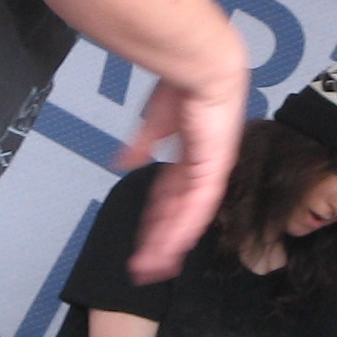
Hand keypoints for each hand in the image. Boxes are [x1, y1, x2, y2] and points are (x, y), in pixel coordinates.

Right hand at [116, 62, 246, 280]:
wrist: (202, 68)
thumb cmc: (184, 84)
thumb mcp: (153, 122)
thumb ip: (140, 147)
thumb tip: (123, 163)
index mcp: (189, 157)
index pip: (169, 199)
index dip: (157, 222)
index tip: (145, 243)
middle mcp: (201, 168)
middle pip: (177, 215)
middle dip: (160, 242)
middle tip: (147, 267)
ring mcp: (209, 171)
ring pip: (187, 218)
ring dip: (169, 243)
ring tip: (154, 268)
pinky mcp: (213, 169)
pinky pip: (198, 207)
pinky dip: (184, 229)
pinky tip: (172, 248)